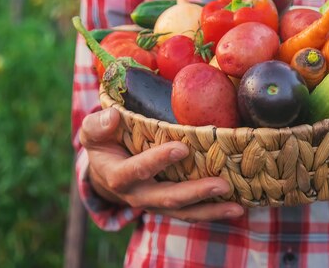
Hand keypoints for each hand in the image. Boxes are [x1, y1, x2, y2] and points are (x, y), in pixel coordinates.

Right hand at [80, 107, 244, 221]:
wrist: (105, 168)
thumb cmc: (103, 142)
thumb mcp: (92, 130)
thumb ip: (98, 125)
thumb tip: (113, 117)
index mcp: (117, 176)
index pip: (136, 171)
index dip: (157, 161)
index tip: (181, 148)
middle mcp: (137, 195)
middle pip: (166, 198)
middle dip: (195, 192)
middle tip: (221, 184)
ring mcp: (155, 203)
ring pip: (183, 211)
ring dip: (211, 210)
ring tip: (237, 206)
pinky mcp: (170, 205)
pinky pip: (191, 212)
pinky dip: (213, 212)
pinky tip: (237, 207)